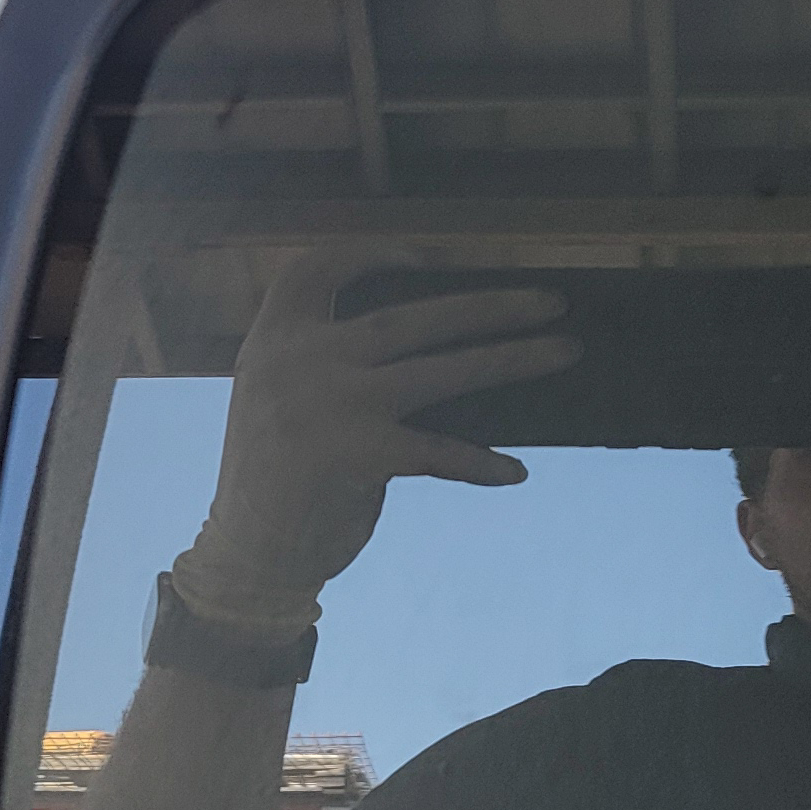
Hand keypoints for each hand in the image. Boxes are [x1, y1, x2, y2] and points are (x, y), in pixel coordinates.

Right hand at [177, 252, 577, 620]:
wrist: (247, 554)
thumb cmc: (276, 474)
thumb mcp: (276, 396)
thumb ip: (327, 360)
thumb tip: (434, 337)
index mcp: (275, 339)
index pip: (315, 269)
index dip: (370, 255)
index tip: (427, 258)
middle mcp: (300, 361)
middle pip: (409, 317)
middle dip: (488, 306)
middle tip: (551, 300)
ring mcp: (330, 406)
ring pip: (440, 370)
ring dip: (510, 359)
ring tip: (564, 350)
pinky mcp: (356, 457)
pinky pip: (437, 452)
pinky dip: (479, 464)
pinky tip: (515, 472)